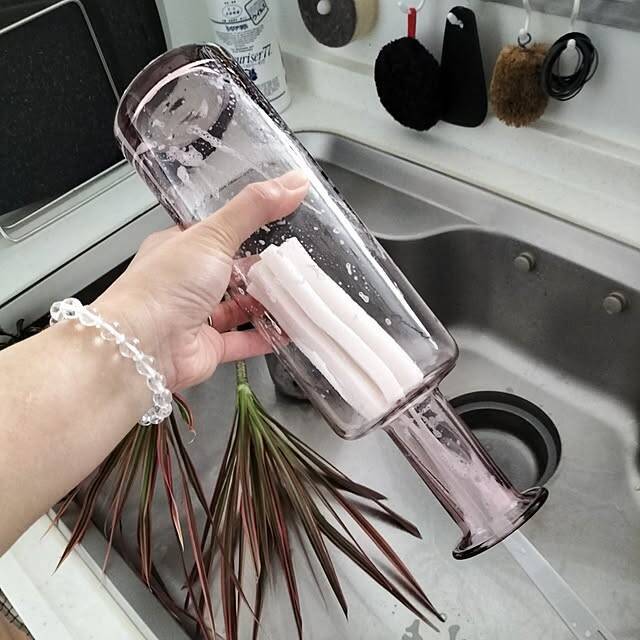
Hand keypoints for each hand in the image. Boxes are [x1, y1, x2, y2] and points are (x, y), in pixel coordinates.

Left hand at [95, 171, 308, 390]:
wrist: (142, 345)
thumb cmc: (164, 285)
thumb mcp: (213, 234)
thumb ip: (254, 208)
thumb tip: (294, 182)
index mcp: (179, 247)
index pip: (216, 231)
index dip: (246, 226)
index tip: (279, 222)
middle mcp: (185, 282)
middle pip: (231, 270)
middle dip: (261, 267)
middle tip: (295, 259)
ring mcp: (196, 316)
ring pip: (238, 306)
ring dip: (265, 302)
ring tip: (298, 292)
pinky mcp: (208, 347)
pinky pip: (243, 340)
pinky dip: (266, 336)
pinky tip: (288, 330)